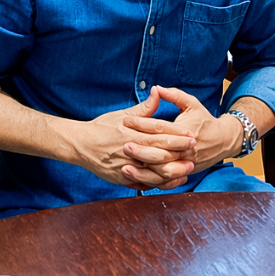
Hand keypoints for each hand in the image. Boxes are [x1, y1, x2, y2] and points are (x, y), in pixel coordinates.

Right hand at [69, 92, 196, 189]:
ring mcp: (126, 167)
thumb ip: (143, 108)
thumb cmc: (102, 128)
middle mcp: (129, 151)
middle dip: (179, 152)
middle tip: (194, 150)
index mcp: (131, 133)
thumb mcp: (122, 115)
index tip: (191, 134)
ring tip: (187, 169)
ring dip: (173, 171)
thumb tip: (157, 92)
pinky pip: (145, 184)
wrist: (80, 145)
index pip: (158, 134)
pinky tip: (172, 181)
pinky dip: (160, 183)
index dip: (176, 135)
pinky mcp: (122, 179)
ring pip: (154, 172)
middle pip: (159, 153)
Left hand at [121, 86, 242, 178]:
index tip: (126, 120)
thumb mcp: (192, 104)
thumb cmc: (205, 120)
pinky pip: (165, 181)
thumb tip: (155, 88)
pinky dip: (151, 181)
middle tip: (123, 145)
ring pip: (161, 170)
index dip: (142, 123)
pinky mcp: (184, 172)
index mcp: (185, 130)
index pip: (160, 127)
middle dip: (140, 149)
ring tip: (125, 166)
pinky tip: (138, 179)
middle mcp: (185, 149)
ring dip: (142, 170)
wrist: (223, 140)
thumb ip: (174, 95)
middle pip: (160, 152)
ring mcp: (185, 163)